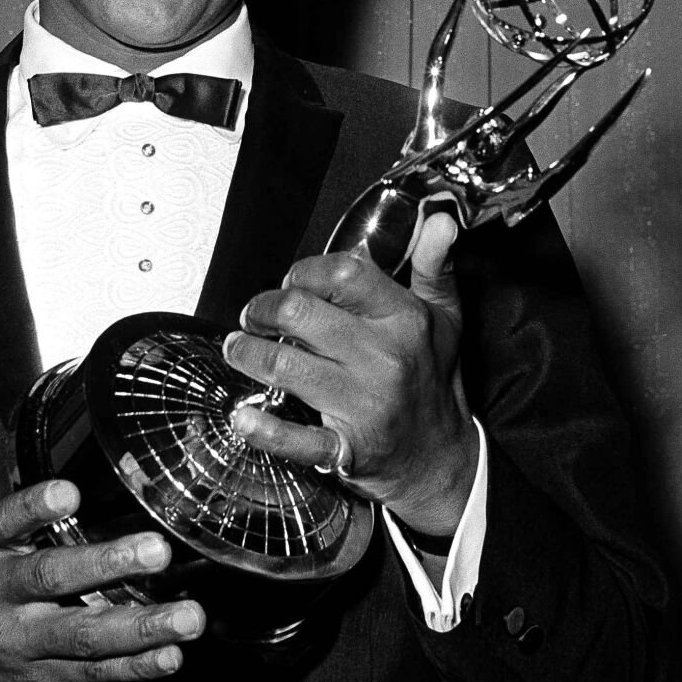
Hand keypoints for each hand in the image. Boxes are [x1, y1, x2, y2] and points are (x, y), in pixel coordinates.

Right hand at [0, 479, 204, 681]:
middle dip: (107, 564)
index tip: (69, 492)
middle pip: (52, 578)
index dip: (35, 506)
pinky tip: (171, 655)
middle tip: (156, 552)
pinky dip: (137, 667)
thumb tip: (114, 485)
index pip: (6, 521)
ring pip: (84, 635)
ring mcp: (23, 643)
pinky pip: (95, 675)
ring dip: (142, 626)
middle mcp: (3, 595)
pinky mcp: (44, 680)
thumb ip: (41, 525)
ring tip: (189, 617)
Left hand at [222, 212, 477, 536]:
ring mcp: (365, 406)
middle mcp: (384, 360)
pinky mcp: (346, 448)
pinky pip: (296, 438)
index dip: (304, 271)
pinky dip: (263, 428)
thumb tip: (439, 222)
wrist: (440, 458)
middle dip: (263, 309)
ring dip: (248, 353)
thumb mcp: (444, 318)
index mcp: (404, 321)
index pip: (344, 275)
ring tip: (238, 348)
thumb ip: (434, 266)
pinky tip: (242, 414)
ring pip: (285, 367)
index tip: (291, 280)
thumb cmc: (433, 379)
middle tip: (254, 315)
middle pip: (299, 314)